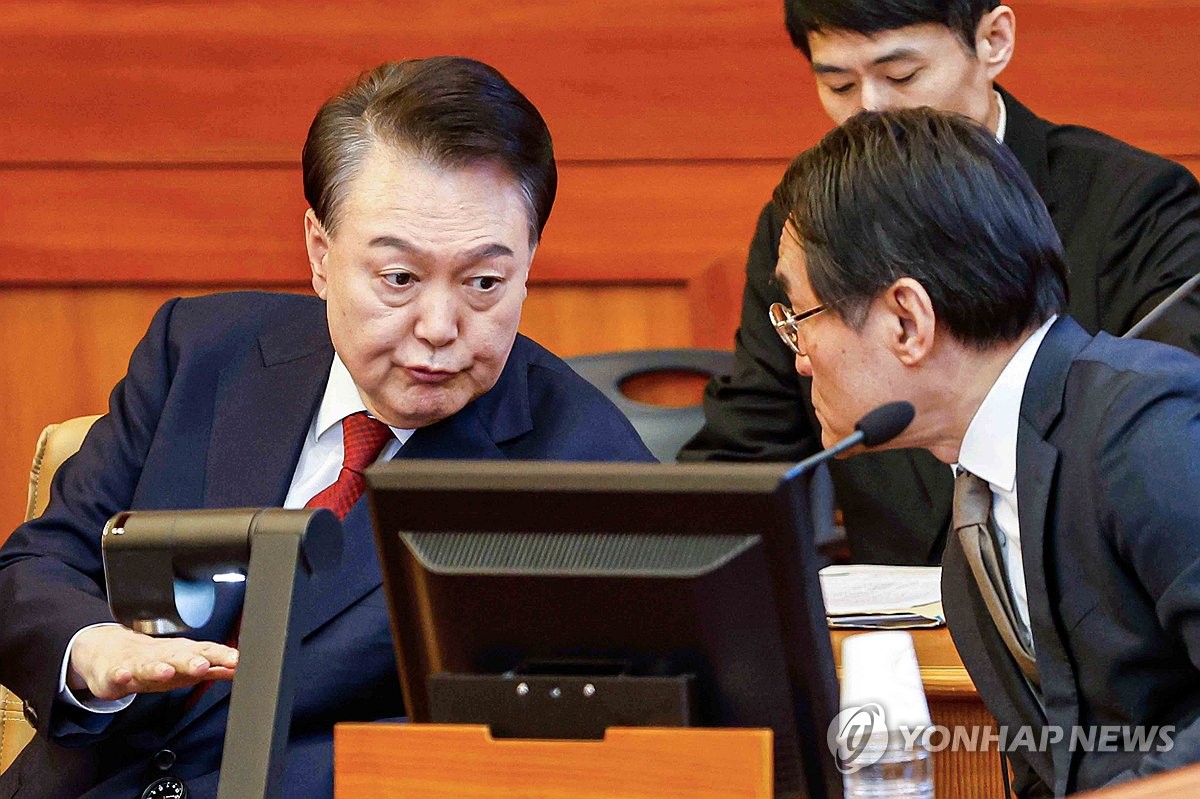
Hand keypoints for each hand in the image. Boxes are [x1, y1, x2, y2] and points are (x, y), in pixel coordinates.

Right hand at [67, 625, 237, 700]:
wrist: (111, 653)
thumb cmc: (156, 661)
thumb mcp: (187, 666)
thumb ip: (215, 668)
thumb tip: (241, 669)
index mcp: (182, 654)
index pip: (206, 653)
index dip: (221, 656)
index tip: (237, 660)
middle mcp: (163, 657)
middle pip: (179, 657)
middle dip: (192, 661)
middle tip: (204, 665)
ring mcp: (138, 664)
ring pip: (149, 666)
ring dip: (158, 668)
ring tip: (166, 671)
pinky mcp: (116, 673)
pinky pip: (118, 675)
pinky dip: (121, 675)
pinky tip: (124, 676)